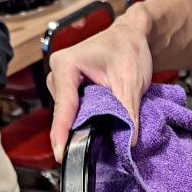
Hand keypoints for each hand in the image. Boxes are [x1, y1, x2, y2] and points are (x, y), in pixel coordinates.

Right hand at [48, 16, 153, 161]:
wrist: (132, 37)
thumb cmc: (127, 48)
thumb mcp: (131, 81)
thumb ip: (129, 111)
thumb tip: (130, 141)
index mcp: (66, 65)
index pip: (64, 106)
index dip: (62, 132)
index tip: (61, 154)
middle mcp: (59, 74)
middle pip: (65, 113)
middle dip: (76, 133)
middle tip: (91, 152)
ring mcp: (63, 83)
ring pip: (70, 115)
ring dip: (84, 127)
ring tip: (101, 135)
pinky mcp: (71, 91)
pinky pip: (76, 112)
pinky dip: (87, 121)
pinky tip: (98, 128)